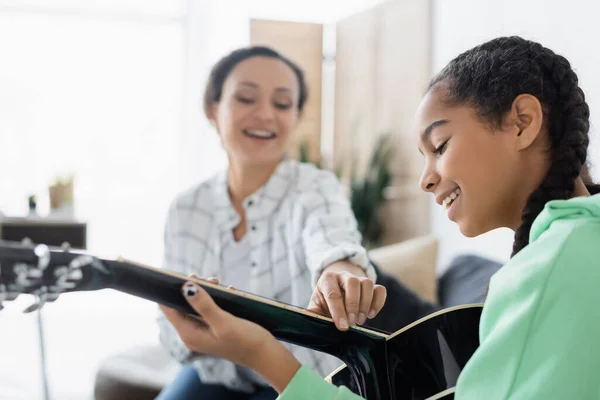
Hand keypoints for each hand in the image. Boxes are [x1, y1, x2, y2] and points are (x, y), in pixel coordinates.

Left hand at [159, 279, 300, 392]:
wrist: (266, 355)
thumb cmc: (246, 342)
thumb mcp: (224, 322)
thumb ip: (203, 305)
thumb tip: (186, 287)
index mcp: (189, 334)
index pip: (168, 309)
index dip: (169, 291)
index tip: (178, 276)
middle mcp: (193, 334)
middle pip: (182, 305)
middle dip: (193, 289)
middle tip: (209, 279)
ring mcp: (204, 332)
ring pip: (197, 305)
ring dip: (206, 292)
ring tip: (219, 284)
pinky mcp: (215, 329)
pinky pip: (209, 309)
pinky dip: (216, 299)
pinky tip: (228, 293)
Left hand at [307, 262, 386, 330]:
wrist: (337, 289)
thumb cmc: (325, 300)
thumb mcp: (316, 304)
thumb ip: (313, 312)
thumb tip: (306, 317)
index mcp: (327, 279)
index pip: (333, 293)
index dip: (338, 311)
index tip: (342, 327)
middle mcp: (344, 275)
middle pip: (352, 283)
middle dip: (353, 304)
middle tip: (352, 322)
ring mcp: (359, 278)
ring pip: (367, 283)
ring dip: (366, 304)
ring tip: (360, 320)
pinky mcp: (372, 285)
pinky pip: (380, 289)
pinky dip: (378, 302)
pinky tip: (371, 314)